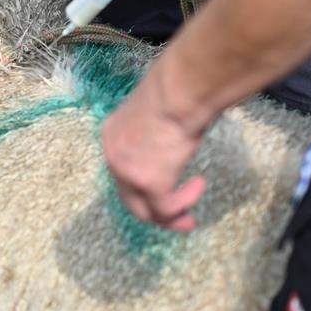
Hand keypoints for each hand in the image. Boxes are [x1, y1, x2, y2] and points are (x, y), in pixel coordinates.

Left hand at [101, 61, 208, 231]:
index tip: (166, 190)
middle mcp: (113, 156)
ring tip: (189, 219)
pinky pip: (166, 207)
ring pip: (146, 210)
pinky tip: (198, 185)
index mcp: (112, 134)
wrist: (180, 92)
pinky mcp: (148, 183)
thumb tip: (170, 139)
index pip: (123, 171)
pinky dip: (184, 202)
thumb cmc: (174, 92)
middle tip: (180, 218)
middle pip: (129, 197)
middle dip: (154, 212)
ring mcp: (127, 172)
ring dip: (170, 217)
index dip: (142, 186)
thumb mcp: (155, 113)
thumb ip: (154, 131)